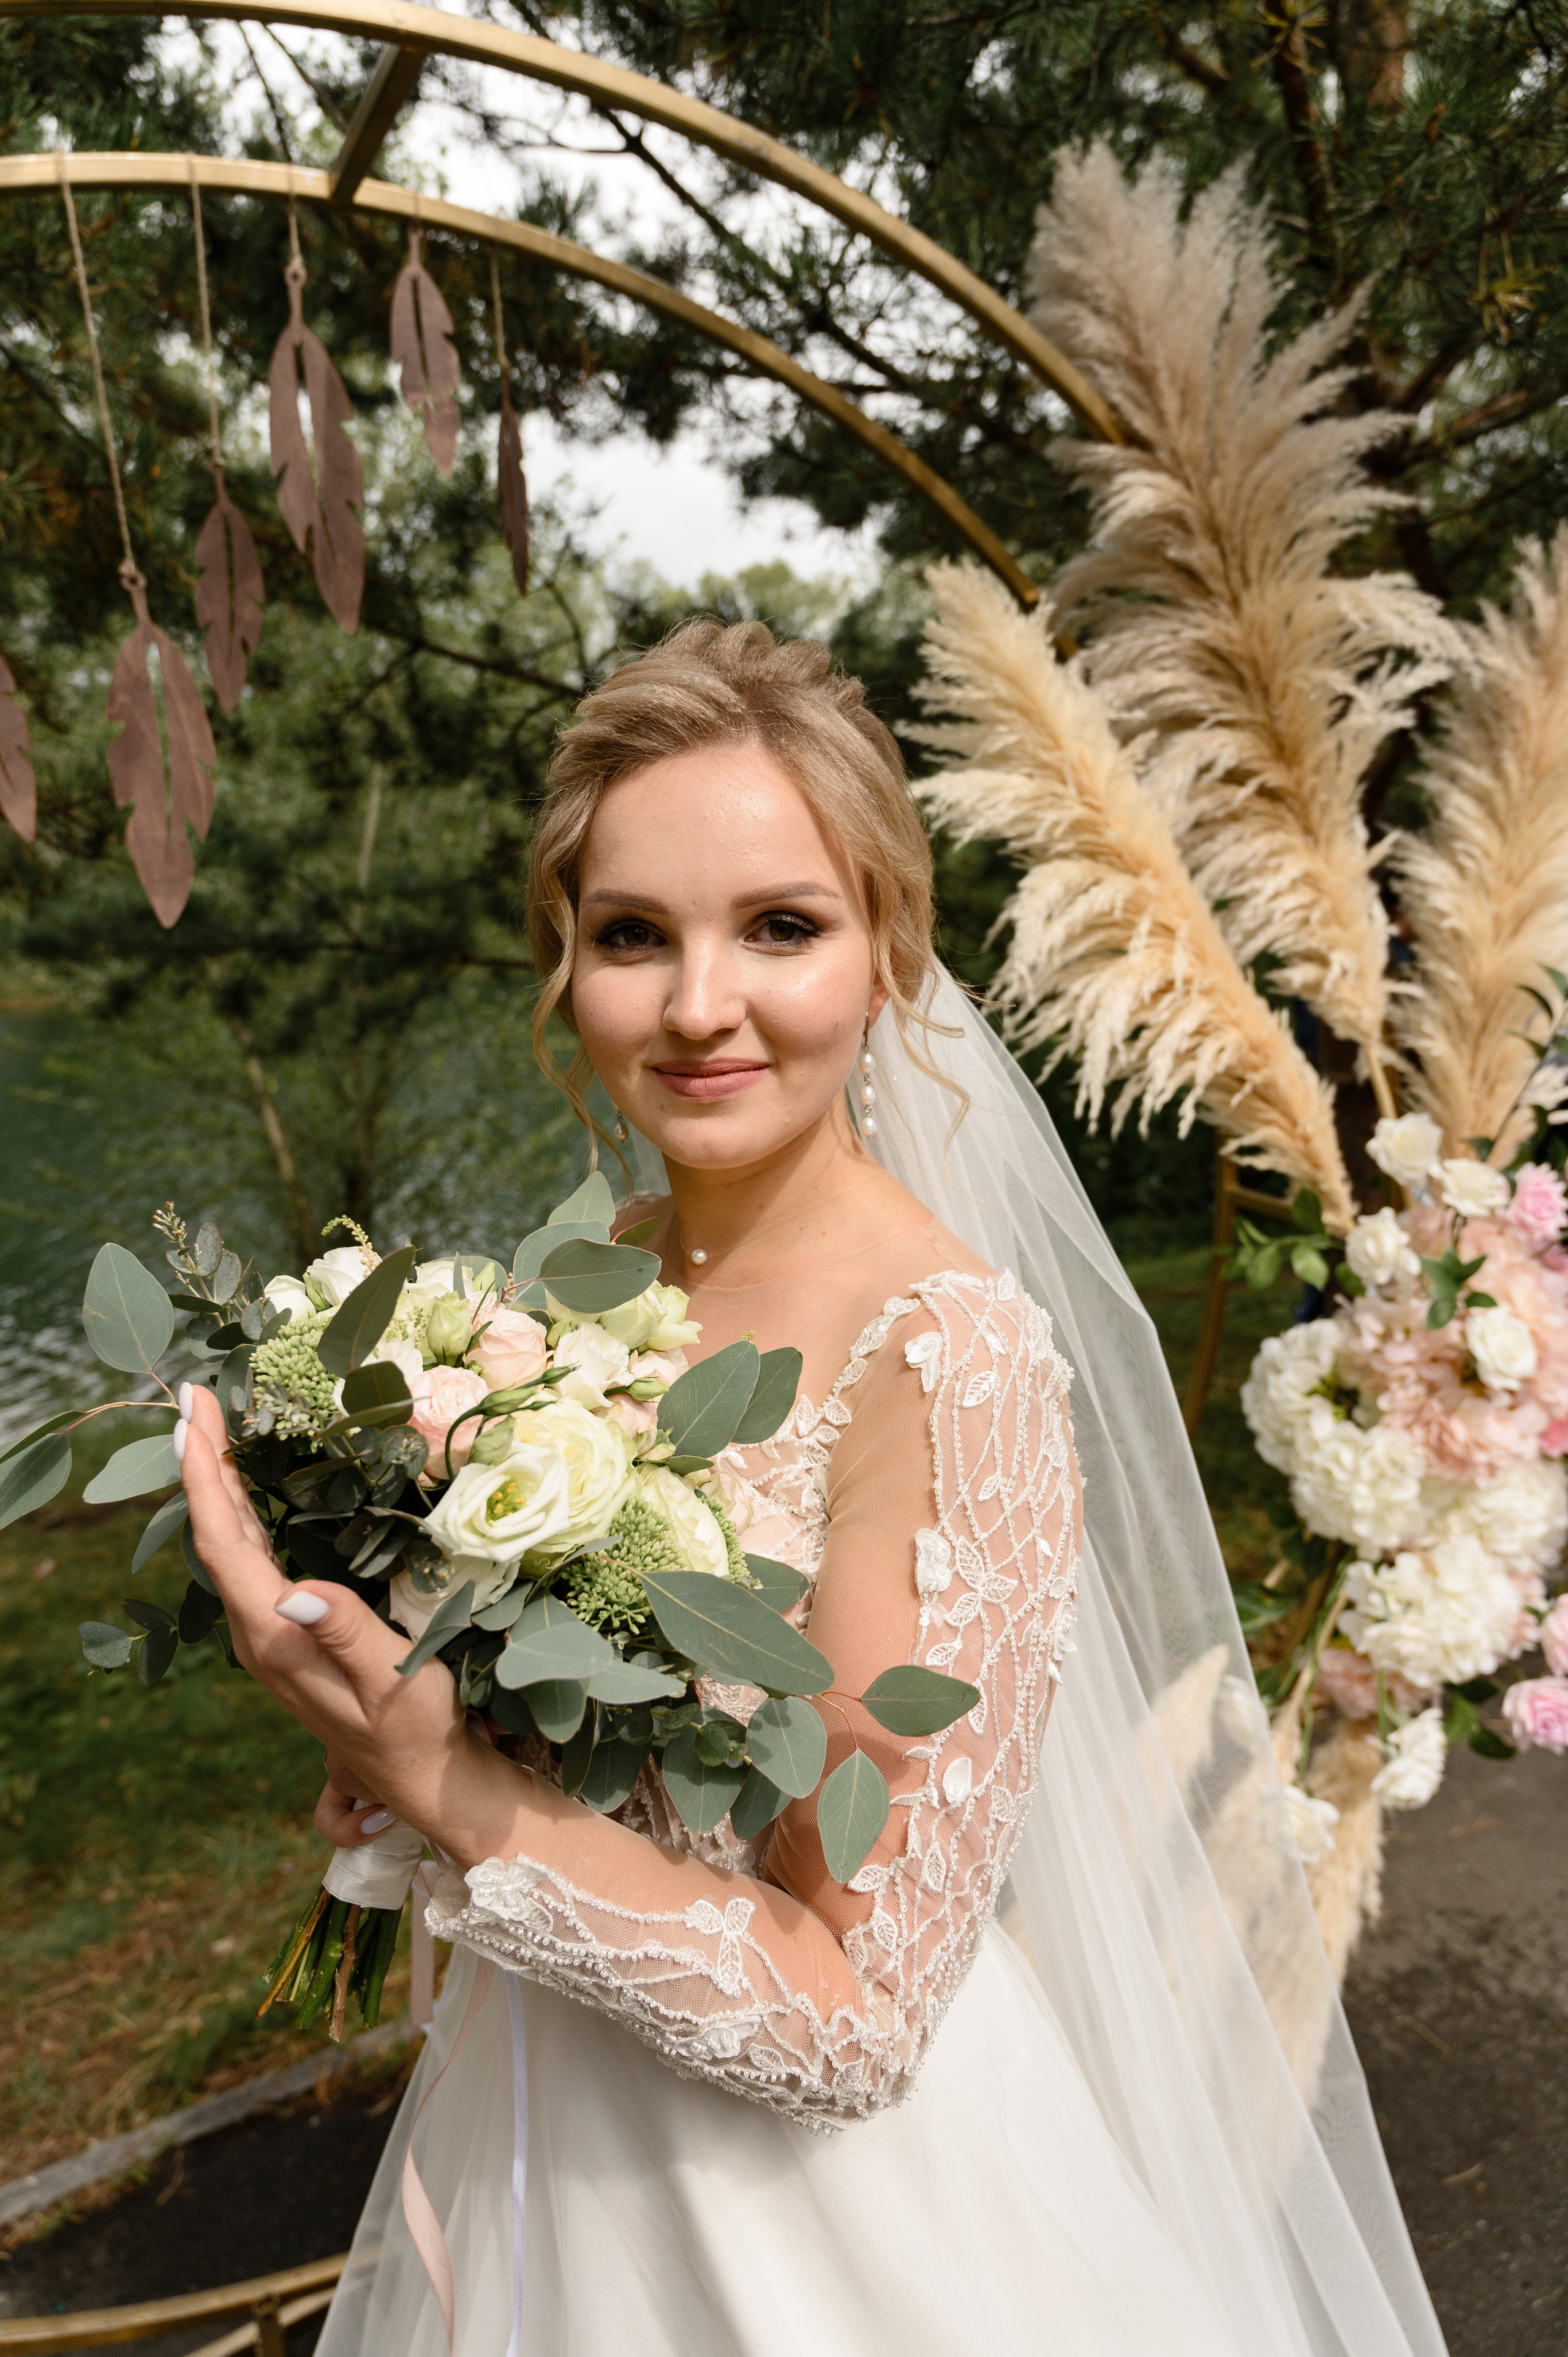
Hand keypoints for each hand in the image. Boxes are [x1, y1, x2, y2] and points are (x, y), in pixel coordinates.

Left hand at [174, 1382, 487, 1851]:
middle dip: (201, 1462)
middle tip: (197, 1397)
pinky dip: (242, 1512)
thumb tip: (295, 1591)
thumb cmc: (417, 1731)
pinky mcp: (289, 1633)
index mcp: (275, 1636)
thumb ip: (345, 1632)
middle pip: (215, 1535)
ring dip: (217, 1484)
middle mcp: (260, 1632)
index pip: (222, 1540)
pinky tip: (247, 1490)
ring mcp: (271, 1634)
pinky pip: (249, 1560)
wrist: (425, 1781)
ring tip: (213, 1428)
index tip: (192, 1412)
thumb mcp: (393, 1681)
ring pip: (229, 1546)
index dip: (201, 1472)